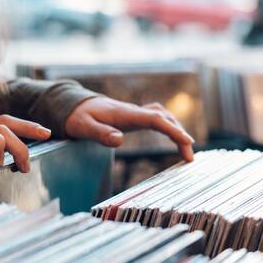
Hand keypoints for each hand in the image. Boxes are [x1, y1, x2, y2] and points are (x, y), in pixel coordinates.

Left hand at [65, 97, 194, 161]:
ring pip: (163, 116)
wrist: (73, 105)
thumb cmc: (77, 118)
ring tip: (186, 150)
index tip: (187, 143)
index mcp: (126, 115)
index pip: (155, 120)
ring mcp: (135, 113)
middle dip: (180, 135)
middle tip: (190, 157)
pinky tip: (173, 135)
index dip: (173, 130)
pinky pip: (157, 118)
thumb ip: (101, 133)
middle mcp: (134, 111)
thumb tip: (120, 140)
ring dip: (177, 130)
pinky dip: (169, 126)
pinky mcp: (134, 117)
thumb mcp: (84, 127)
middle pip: (165, 118)